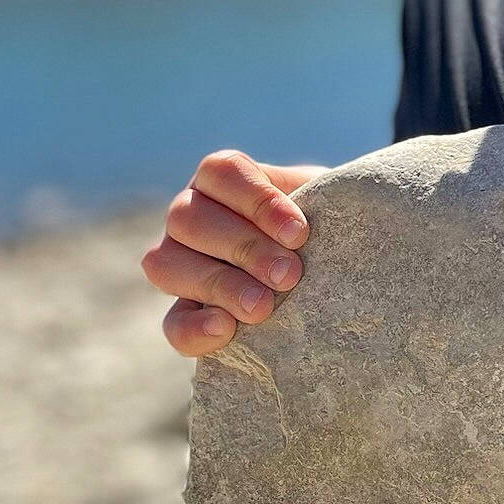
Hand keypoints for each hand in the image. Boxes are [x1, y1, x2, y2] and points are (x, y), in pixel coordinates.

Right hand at [141, 150, 326, 358]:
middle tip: (289, 275)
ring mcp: (178, 264)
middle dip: (244, 247)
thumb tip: (332, 203)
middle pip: (189, 218)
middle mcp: (189, 216)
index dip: (256, 201)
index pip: (220, 173)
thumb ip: (321, 197)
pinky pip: (173, 323)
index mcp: (222, 181)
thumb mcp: (327, 203)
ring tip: (263, 307)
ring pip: (167, 265)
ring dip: (220, 285)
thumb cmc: (328, 228)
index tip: (299, 233)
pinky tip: (226, 330)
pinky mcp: (185, 316)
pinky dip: (194, 329)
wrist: (335, 276)